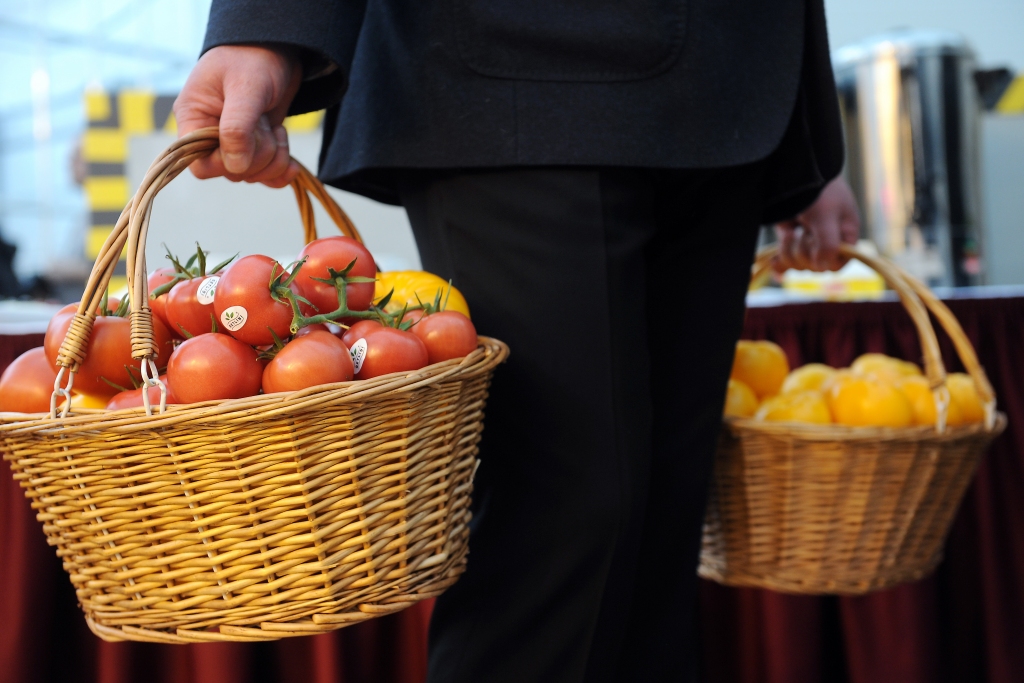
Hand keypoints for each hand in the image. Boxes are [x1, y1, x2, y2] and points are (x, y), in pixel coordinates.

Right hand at [174, 45, 302, 187]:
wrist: (277, 49)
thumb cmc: (253, 58)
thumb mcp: (246, 88)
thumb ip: (237, 127)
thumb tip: (234, 166)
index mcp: (194, 118)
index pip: (200, 165)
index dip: (226, 163)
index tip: (248, 142)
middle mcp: (210, 134)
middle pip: (231, 172)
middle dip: (258, 156)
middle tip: (267, 126)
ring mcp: (234, 142)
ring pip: (251, 174)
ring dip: (273, 160)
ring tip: (279, 131)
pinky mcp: (255, 145)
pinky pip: (265, 173)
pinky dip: (280, 171)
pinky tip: (293, 165)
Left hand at [773, 176, 860, 271]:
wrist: (791, 171)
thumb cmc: (817, 191)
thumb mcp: (825, 216)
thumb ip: (828, 244)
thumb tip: (824, 268)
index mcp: (845, 234)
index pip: (838, 263)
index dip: (827, 260)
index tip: (817, 246)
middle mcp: (827, 240)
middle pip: (815, 267)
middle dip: (805, 252)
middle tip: (802, 231)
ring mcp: (807, 240)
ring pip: (798, 264)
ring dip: (790, 251)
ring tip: (790, 232)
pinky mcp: (789, 238)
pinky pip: (785, 261)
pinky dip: (779, 263)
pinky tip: (773, 262)